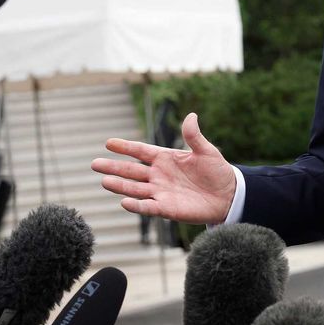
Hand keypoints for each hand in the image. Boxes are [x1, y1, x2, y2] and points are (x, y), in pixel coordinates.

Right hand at [92, 112, 236, 223]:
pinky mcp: (166, 208)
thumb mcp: (207, 151)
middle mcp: (158, 175)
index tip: (108, 142)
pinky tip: (124, 202)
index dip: (125, 147)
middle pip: (131, 170)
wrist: (228, 195)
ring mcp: (161, 192)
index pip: (141, 151)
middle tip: (95, 163)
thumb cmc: (217, 171)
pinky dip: (136, 205)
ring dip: (120, 186)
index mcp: (165, 158)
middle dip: (113, 167)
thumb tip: (191, 116)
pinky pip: (148, 207)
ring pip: (135, 188)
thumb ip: (194, 136)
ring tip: (104, 181)